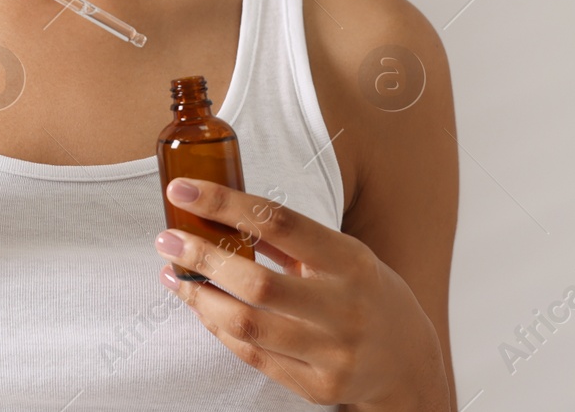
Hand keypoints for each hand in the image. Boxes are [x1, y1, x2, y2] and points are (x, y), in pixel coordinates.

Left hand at [154, 178, 449, 409]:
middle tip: (166, 239)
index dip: (224, 203)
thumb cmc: (361, 292)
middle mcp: (345, 309)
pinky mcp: (319, 386)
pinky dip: (217, 327)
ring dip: (198, 297)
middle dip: (200, 258)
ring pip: (246, 325)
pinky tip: (200, 306)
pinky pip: (251, 355)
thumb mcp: (340, 255)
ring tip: (173, 275)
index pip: (279, 222)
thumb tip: (215, 208)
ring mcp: (334, 353)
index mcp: (350, 261)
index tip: (182, 189)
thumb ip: (286, 238)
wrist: (408, 362)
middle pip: (256, 282)